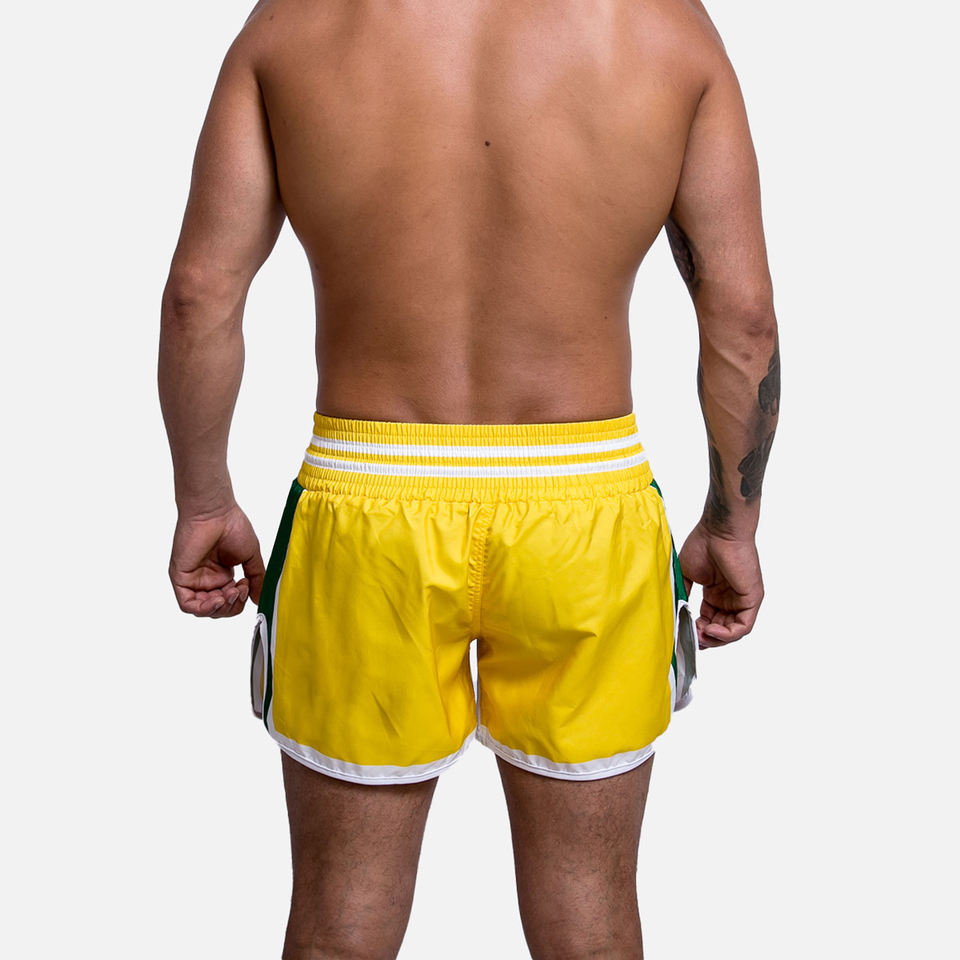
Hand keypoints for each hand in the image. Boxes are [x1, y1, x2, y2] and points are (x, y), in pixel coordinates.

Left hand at [169, 503, 264, 617]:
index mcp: (221, 575)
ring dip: (219, 608)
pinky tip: (217, 600)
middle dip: (232, 606)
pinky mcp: (180, 578)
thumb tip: (259, 599)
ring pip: (202, 609)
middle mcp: (206, 579)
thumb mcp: (251, 557)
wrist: (215, 512)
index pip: (230, 601)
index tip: (247, 585)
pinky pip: (187, 604)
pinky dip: (203, 608)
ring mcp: (192, 579)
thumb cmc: (232, 526)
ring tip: (230, 593)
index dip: (240, 601)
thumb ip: (256, 579)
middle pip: (217, 609)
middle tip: (239, 590)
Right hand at [677, 521, 763, 647]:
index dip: (697, 630)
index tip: (684, 633)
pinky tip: (710, 631)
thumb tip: (676, 614)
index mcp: (716, 593)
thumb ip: (684, 595)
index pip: (709, 620)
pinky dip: (727, 635)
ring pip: (732, 632)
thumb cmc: (703, 544)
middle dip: (706, 638)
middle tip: (692, 638)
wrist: (719, 530)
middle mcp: (730, 598)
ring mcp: (742, 599)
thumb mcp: (687, 575)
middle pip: (721, 630)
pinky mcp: (752, 599)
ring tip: (700, 636)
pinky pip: (743, 626)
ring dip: (716, 639)